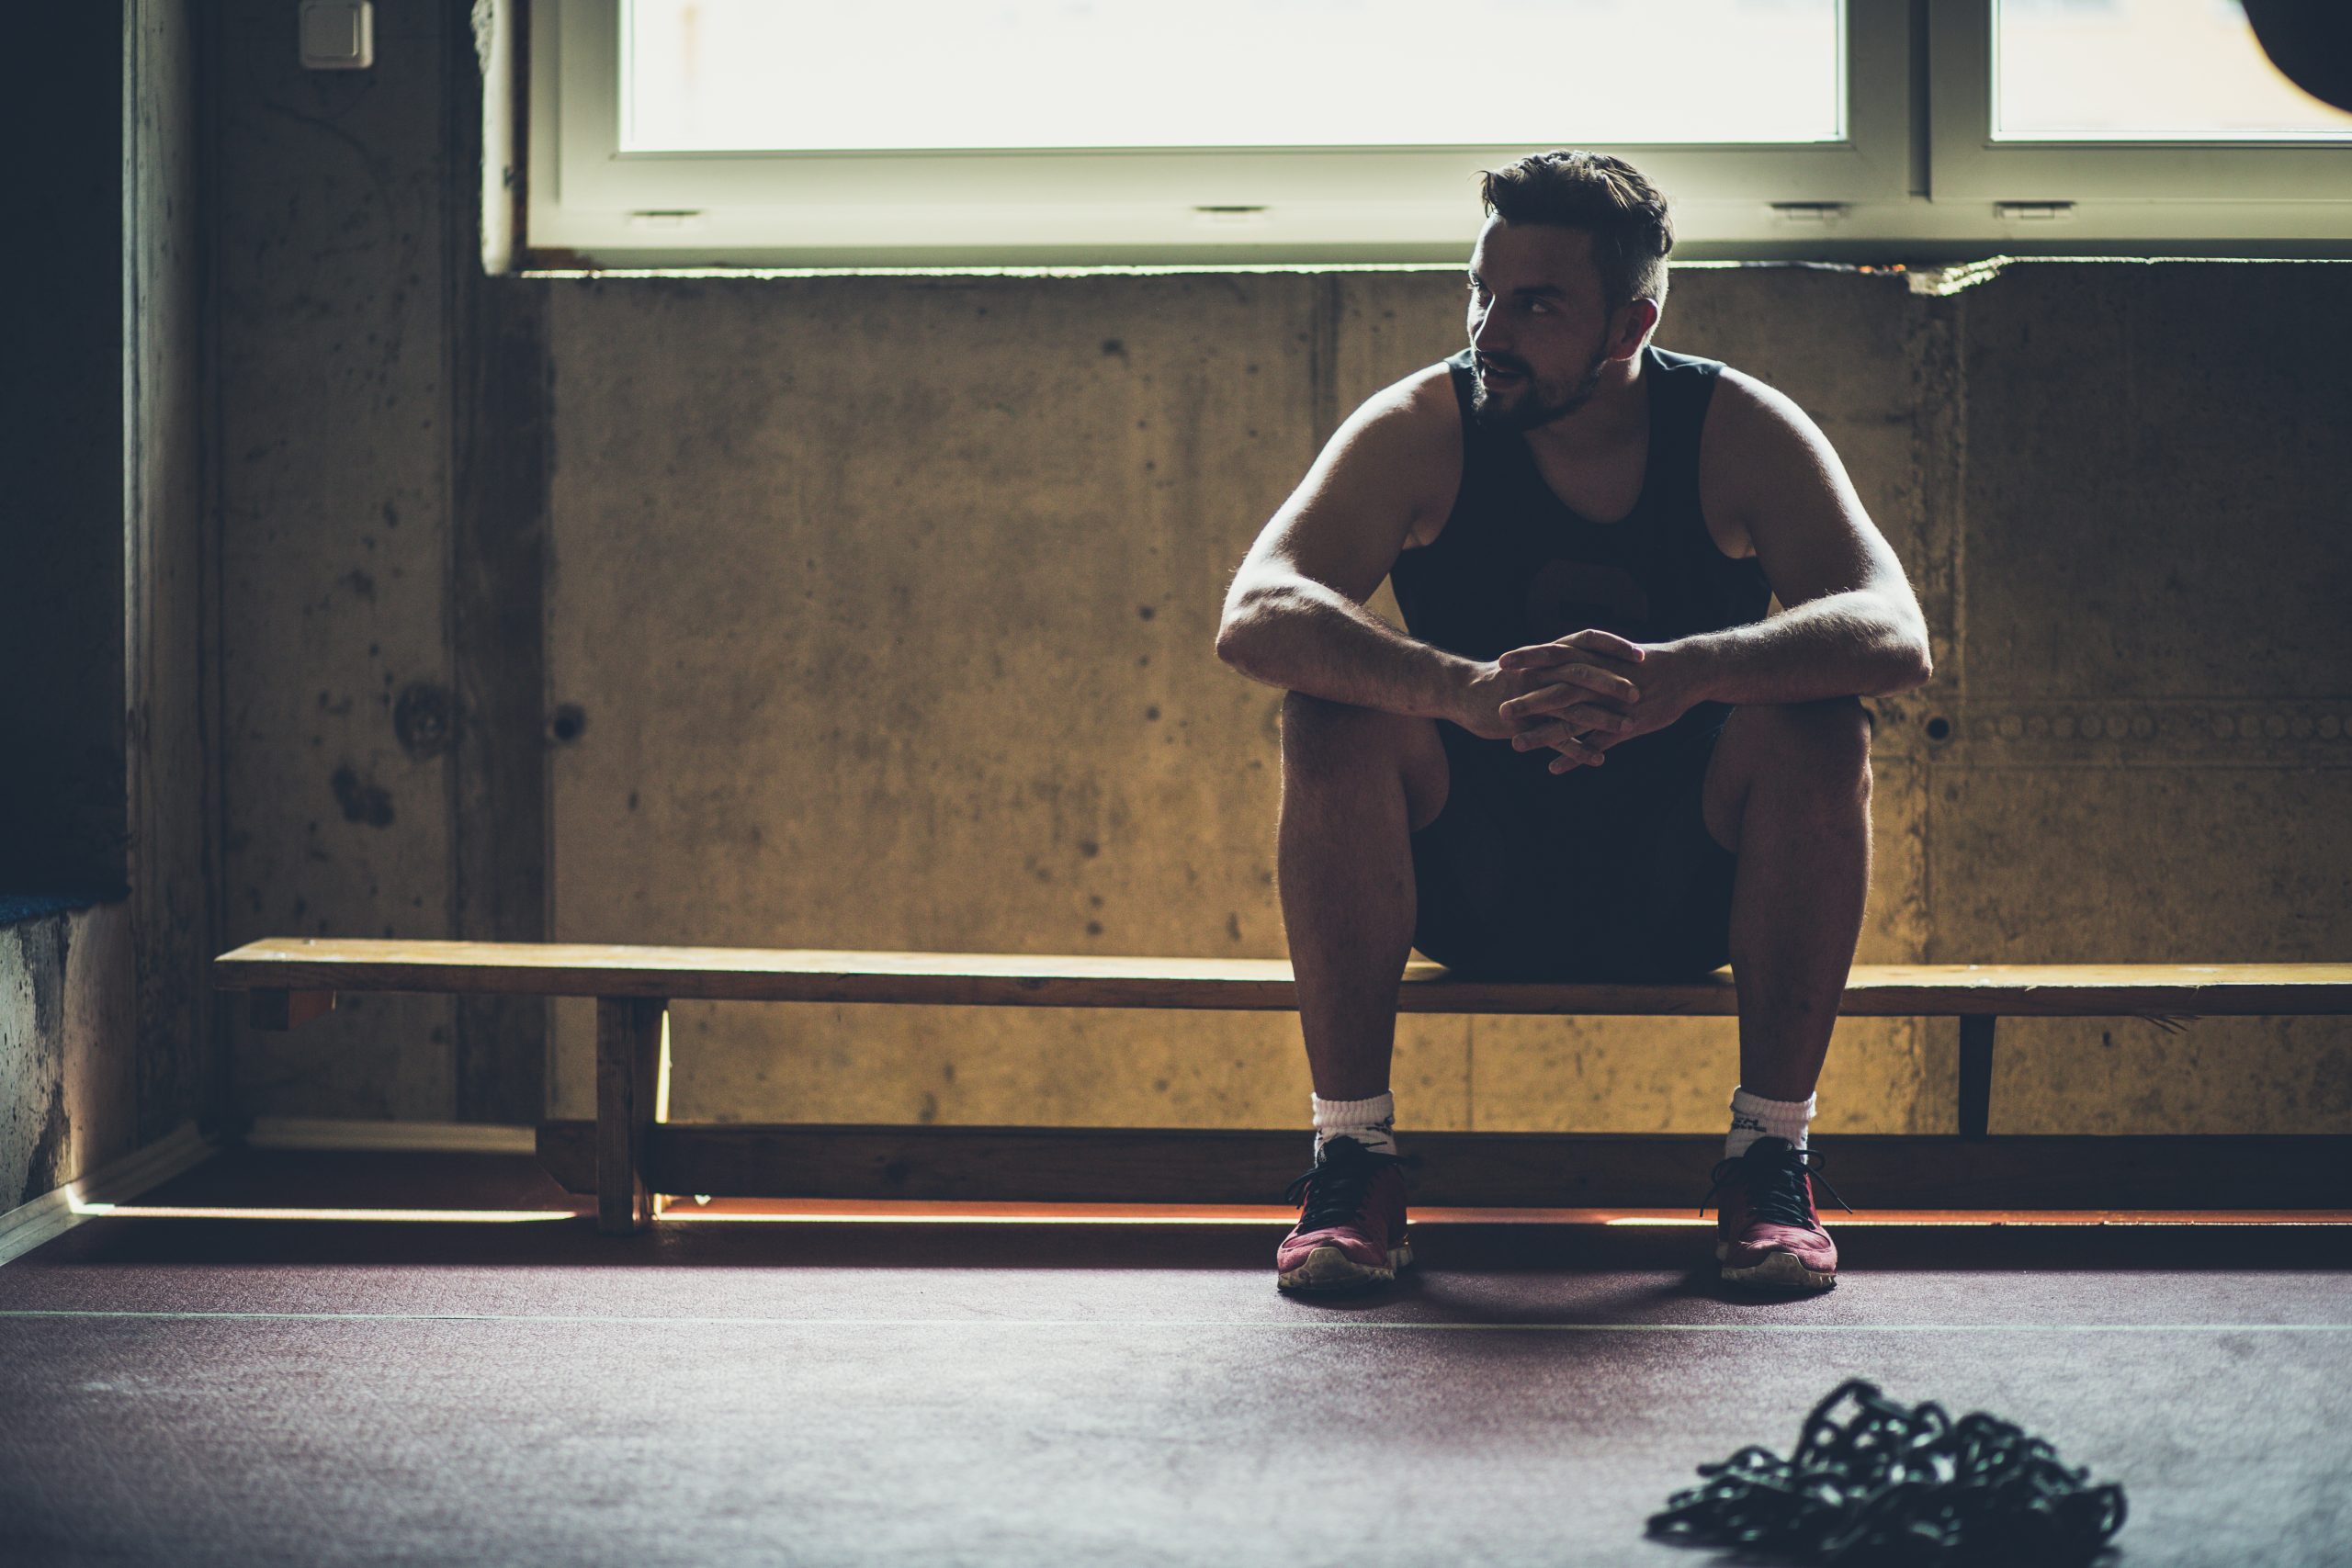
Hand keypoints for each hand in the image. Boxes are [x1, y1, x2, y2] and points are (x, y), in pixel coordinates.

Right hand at [1456, 628, 1645, 767]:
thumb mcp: (1533, 663)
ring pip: (1573, 706)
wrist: (1462, 693)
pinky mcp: (1524, 722)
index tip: (1639, 655)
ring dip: (1602, 717)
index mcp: (1548, 654)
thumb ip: (1560, 661)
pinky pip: (1556, 737)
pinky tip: (1598, 760)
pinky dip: (1578, 749)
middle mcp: (1542, 671)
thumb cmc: (1500, 678)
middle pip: (1584, 672)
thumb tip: (1588, 658)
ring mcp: (1533, 697)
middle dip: (1613, 683)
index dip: (1614, 647)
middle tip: (1638, 693)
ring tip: (1629, 727)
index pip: (1587, 640)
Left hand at [1498, 634, 1712, 771]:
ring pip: (1573, 721)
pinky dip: (1576, 757)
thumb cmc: (1649, 661)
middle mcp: (1601, 681)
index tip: (1500, 662)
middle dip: (1528, 701)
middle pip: (1558, 691)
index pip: (1556, 655)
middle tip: (1499, 710)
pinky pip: (1596, 744)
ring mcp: (1613, 705)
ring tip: (1516, 745)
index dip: (1528, 658)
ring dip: (1544, 735)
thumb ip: (1588, 655)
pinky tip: (1554, 769)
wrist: (1689, 670)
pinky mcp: (1627, 725)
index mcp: (1596, 659)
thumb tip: (1561, 652)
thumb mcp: (1615, 652)